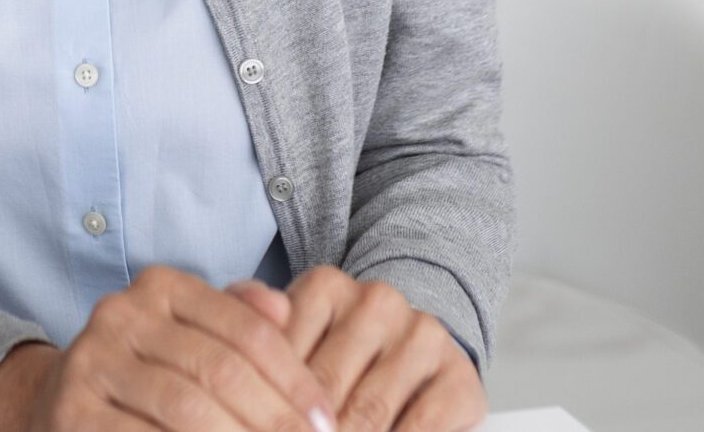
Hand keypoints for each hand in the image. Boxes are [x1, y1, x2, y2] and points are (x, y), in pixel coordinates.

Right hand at [0, 266, 337, 431]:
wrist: (56, 404)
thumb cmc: (147, 375)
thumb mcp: (192, 337)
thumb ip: (240, 321)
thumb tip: (285, 309)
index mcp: (161, 288)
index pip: (248, 330)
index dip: (295, 379)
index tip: (326, 423)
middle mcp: (121, 314)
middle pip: (221, 369)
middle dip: (274, 419)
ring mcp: (91, 362)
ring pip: (186, 407)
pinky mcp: (74, 412)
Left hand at [230, 268, 483, 431]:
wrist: (411, 354)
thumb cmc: (334, 354)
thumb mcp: (289, 336)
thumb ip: (254, 325)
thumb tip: (245, 323)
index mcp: (326, 287)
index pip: (282, 352)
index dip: (265, 403)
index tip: (251, 422)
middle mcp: (377, 302)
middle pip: (324, 387)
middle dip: (303, 425)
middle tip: (285, 431)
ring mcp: (422, 337)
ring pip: (369, 411)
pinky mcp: (459, 377)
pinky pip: (421, 427)